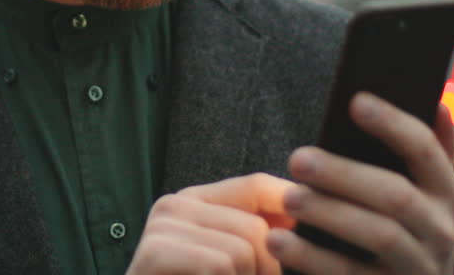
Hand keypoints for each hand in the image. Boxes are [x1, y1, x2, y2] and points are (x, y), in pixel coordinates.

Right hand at [127, 173, 299, 274]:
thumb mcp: (230, 262)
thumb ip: (256, 233)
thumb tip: (295, 209)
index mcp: (194, 202)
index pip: (255, 185)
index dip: (287, 206)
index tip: (299, 237)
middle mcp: (174, 204)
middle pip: (255, 225)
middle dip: (267, 270)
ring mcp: (161, 226)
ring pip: (242, 249)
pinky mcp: (154, 252)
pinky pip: (219, 265)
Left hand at [270, 93, 453, 274]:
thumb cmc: (403, 227)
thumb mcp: (425, 193)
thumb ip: (427, 151)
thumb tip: (436, 102)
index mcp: (445, 191)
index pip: (425, 149)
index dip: (393, 124)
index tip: (354, 101)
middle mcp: (440, 228)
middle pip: (396, 195)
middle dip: (345, 174)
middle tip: (297, 158)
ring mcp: (419, 265)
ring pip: (378, 234)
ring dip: (329, 213)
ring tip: (288, 197)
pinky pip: (349, 274)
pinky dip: (311, 258)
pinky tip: (278, 240)